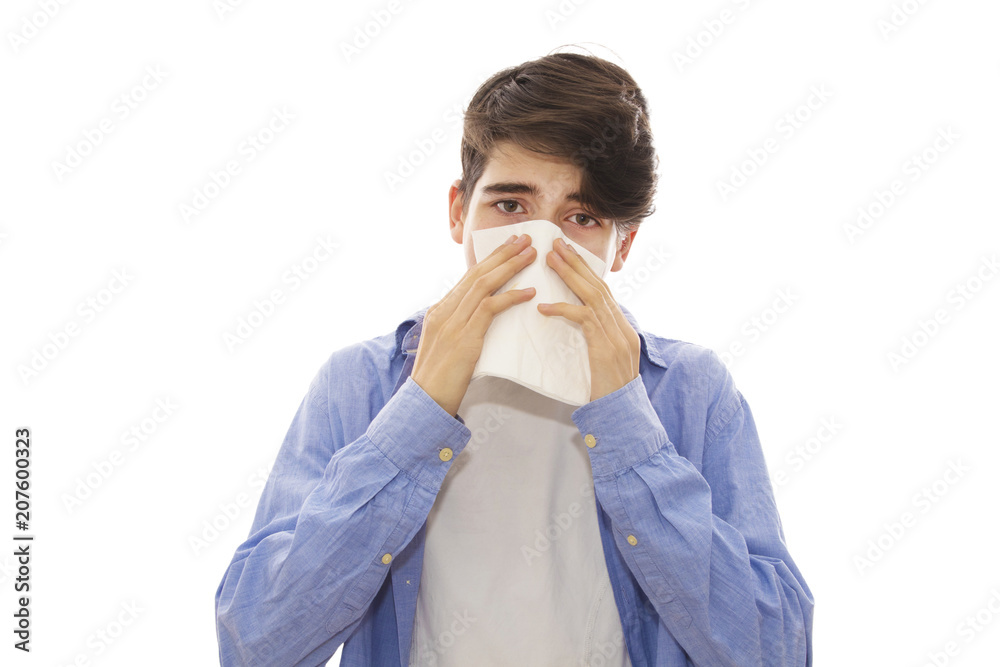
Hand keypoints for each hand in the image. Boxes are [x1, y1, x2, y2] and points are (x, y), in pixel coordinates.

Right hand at [410, 233, 536, 416]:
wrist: (425, 401)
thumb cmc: (438, 380)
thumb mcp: (446, 346)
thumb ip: (459, 328)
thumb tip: (478, 319)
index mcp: (439, 310)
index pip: (468, 277)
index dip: (491, 260)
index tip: (510, 247)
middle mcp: (444, 311)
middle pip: (477, 273)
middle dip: (503, 254)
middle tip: (525, 239)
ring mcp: (453, 322)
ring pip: (484, 284)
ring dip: (510, 267)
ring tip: (531, 255)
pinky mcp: (464, 337)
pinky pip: (490, 308)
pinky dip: (511, 297)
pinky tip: (529, 292)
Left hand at [536, 237, 639, 402]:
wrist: (621, 417)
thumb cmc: (607, 392)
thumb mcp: (603, 360)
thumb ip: (595, 338)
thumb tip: (578, 321)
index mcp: (622, 328)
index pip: (603, 290)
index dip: (585, 270)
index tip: (567, 253)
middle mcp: (623, 328)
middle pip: (598, 285)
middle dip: (576, 263)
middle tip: (555, 244)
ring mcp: (617, 337)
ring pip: (593, 296)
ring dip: (570, 275)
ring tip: (550, 260)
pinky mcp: (606, 349)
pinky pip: (584, 320)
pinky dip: (564, 309)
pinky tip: (544, 306)